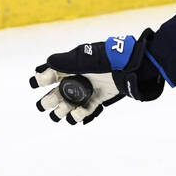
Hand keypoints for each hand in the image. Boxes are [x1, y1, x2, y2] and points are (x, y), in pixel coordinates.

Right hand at [30, 30, 164, 123]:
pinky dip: (80, 116)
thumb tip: (43, 68)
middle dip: (49, 101)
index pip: (48, 74)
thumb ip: (67, 63)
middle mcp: (76, 78)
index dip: (40, 80)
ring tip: (64, 111)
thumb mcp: (87, 59)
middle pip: (54, 94)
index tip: (40, 83)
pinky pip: (85, 110)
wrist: (135, 68)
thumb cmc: (111, 60)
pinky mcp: (99, 99)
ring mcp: (87, 90)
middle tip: (51, 102)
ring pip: (67, 105)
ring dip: (62, 111)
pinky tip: (79, 114)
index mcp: (70, 65)